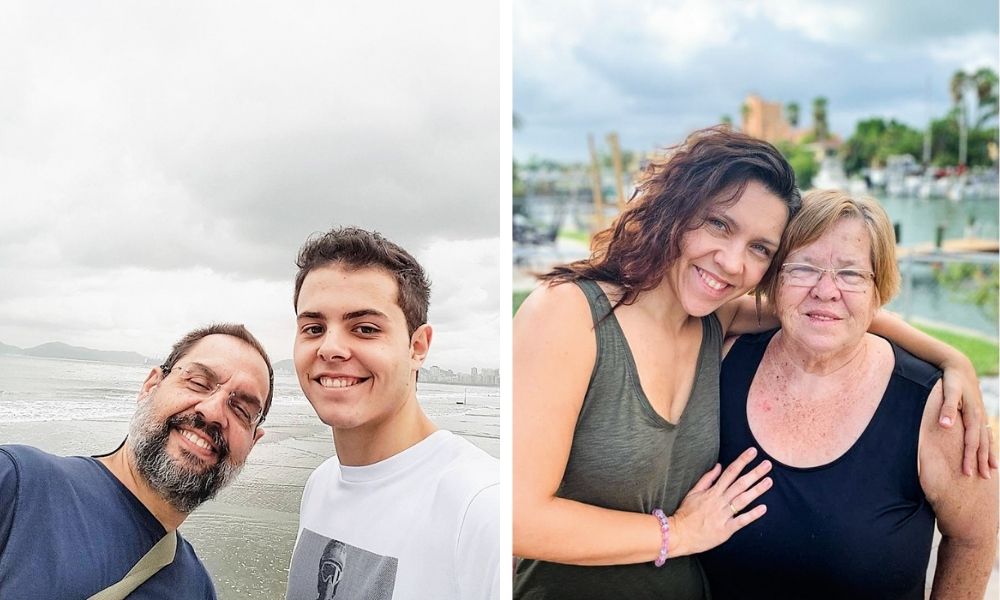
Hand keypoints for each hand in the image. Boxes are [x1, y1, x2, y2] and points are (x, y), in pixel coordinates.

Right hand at [669, 447, 771, 555]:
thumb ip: (707, 479)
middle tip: (768, 464)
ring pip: (742, 500)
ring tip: (769, 481)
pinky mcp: (725, 529)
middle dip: (754, 473)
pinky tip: (763, 508)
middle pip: (740, 484)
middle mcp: (719, 501)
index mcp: (712, 491)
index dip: (742, 461)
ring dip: (757, 490)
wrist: (678, 534)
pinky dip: (752, 514)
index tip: (753, 452)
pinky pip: (741, 520)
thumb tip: (719, 466)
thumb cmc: (685, 513)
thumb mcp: (693, 492)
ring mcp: (723, 515)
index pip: (730, 472)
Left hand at [938, 360, 997, 477]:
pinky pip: (987, 433)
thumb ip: (947, 408)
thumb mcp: (948, 391)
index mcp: (972, 414)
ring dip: (989, 455)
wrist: (960, 366)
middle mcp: (980, 417)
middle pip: (981, 444)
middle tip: (981, 478)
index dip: (969, 457)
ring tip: (992, 471)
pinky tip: (991, 453)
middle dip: (982, 461)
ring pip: (987, 439)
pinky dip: (989, 444)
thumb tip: (945, 425)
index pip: (971, 441)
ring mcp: (981, 415)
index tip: (968, 473)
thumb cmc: (951, 379)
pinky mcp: (980, 413)